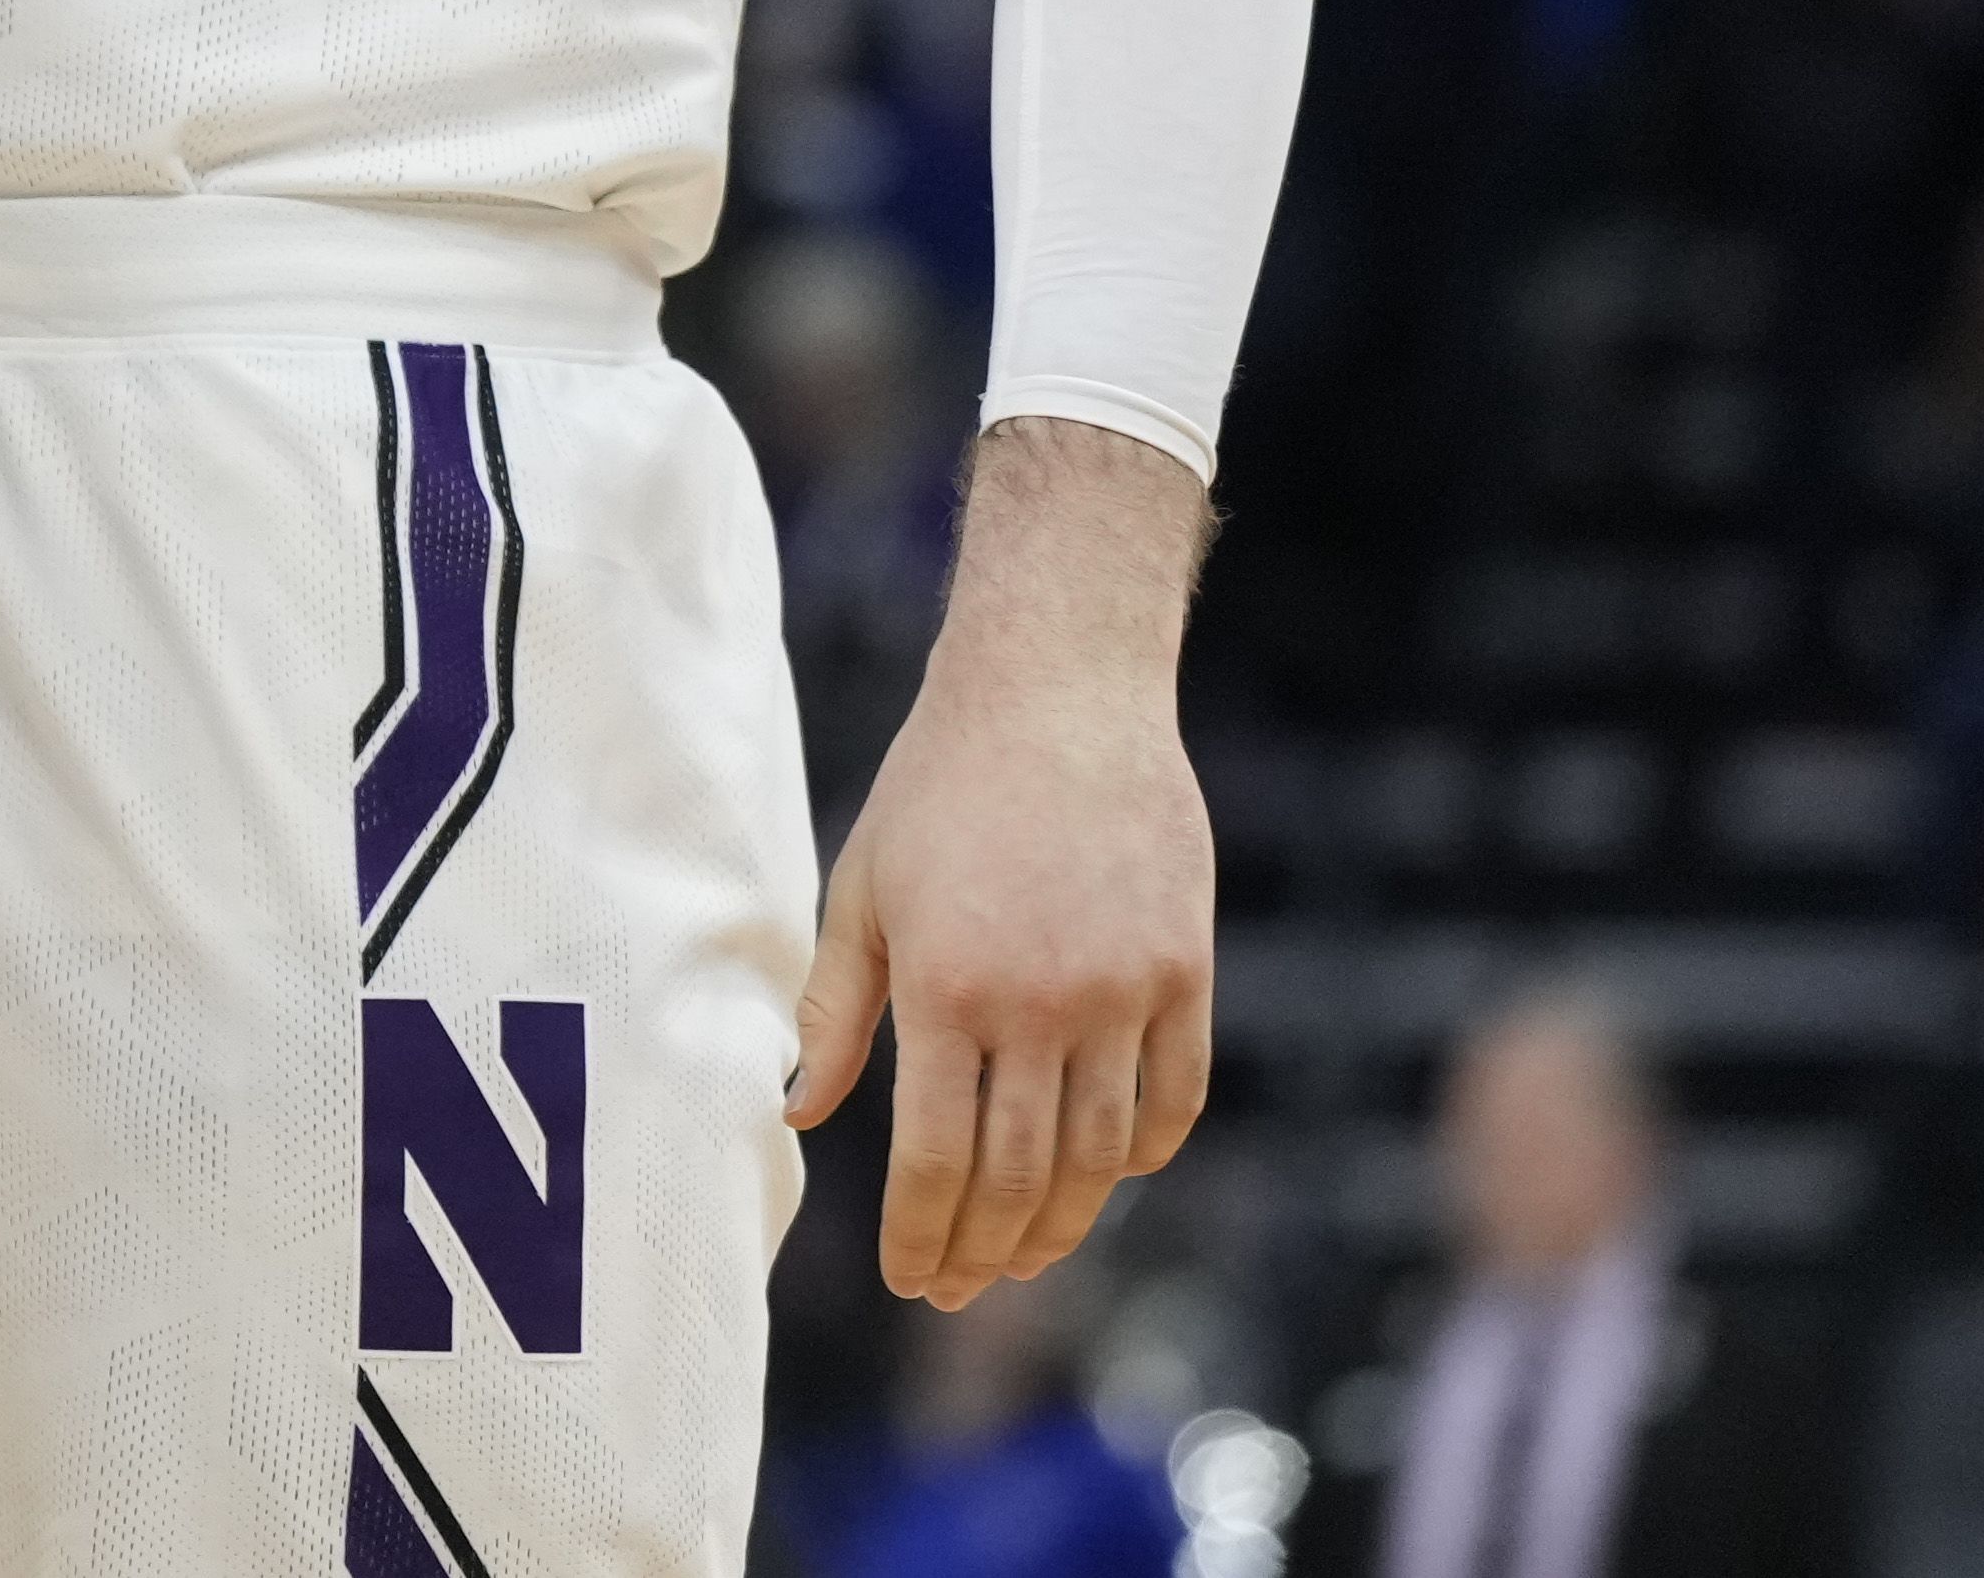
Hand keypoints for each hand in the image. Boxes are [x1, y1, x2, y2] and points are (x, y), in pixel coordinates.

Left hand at [787, 419, 1218, 1304]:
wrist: (1057, 695)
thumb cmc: (937, 791)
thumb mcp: (861, 891)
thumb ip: (834, 1011)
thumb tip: (797, 1111)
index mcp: (945, 988)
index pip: (938, 1159)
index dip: (923, 1235)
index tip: (911, 1280)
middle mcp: (1042, 1004)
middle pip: (1023, 1176)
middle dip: (988, 1252)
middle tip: (962, 1288)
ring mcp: (1125, 992)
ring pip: (1102, 1157)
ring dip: (1065, 1223)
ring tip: (1025, 1255)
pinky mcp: (1186, 972)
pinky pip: (1172, 1099)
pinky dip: (1140, 1153)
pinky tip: (1104, 1174)